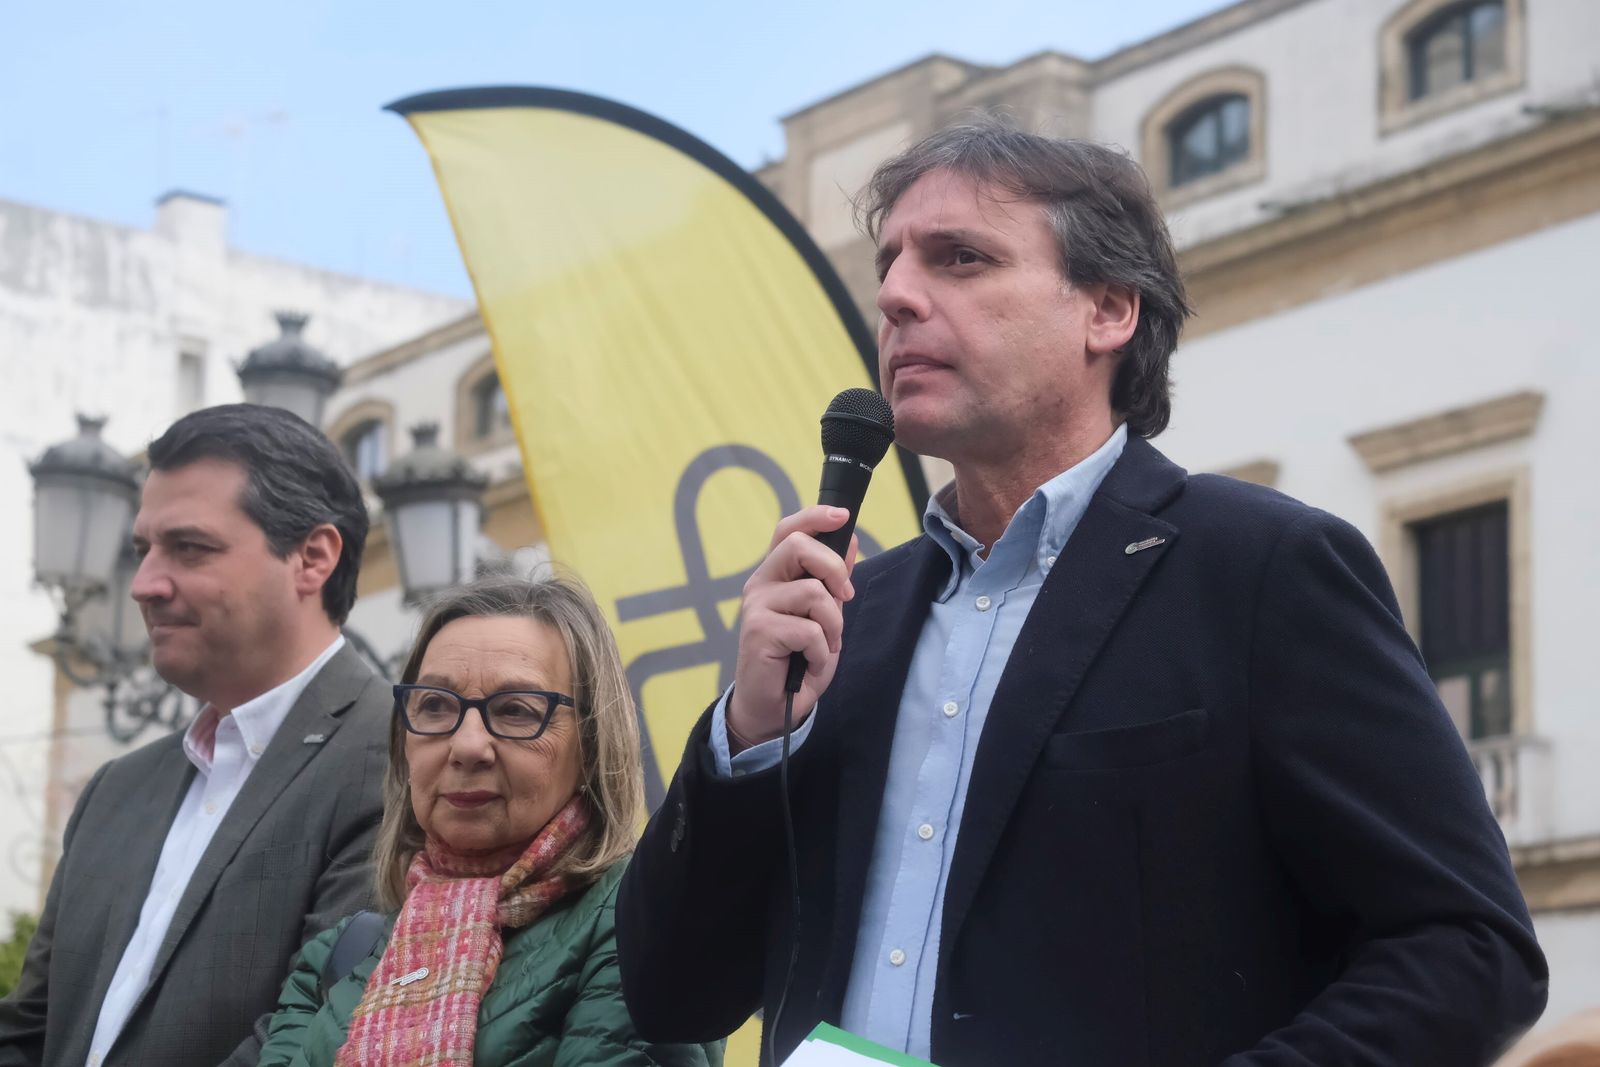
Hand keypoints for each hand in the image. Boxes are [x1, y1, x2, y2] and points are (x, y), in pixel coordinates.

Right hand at [727, 505, 858, 747]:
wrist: (773, 706)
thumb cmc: (797, 659)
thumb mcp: (825, 616)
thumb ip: (832, 581)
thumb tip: (850, 541)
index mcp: (776, 575)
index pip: (789, 530)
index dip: (815, 516)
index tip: (843, 516)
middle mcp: (761, 584)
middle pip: (799, 546)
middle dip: (834, 570)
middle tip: (844, 599)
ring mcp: (758, 606)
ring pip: (813, 592)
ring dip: (833, 625)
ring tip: (825, 646)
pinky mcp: (759, 631)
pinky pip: (810, 630)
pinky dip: (821, 652)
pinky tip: (810, 663)